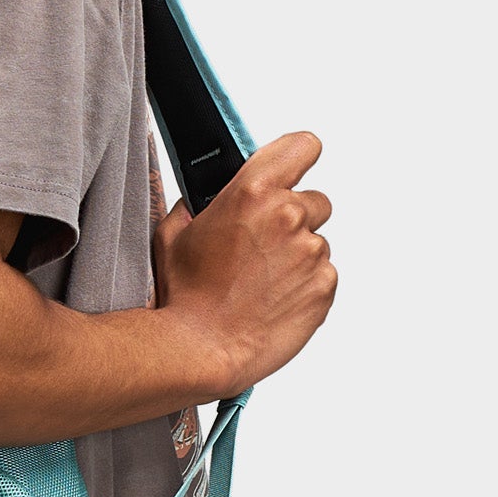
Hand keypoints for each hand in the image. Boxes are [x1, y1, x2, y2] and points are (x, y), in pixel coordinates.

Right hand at [152, 130, 336, 397]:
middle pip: (313, 201)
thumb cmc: (185, 297)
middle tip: (261, 246)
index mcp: (251, 192)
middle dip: (292, 218)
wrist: (202, 350)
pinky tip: (273, 299)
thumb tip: (203, 200)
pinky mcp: (325, 285)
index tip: (293, 169)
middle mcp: (288, 216)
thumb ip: (196, 205)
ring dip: (296, 255)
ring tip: (261, 282)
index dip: (298, 158)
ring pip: (316, 242)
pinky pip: (323, 274)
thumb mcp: (172, 234)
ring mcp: (311, 252)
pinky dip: (305, 284)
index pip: (302, 147)